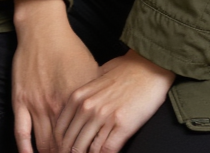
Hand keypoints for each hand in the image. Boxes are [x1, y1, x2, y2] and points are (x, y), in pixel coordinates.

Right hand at [12, 0, 100, 152]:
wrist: (44, 29)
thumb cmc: (70, 47)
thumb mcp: (90, 70)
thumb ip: (95, 95)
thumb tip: (106, 115)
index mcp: (75, 100)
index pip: (80, 136)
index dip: (85, 150)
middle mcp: (55, 105)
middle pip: (61, 145)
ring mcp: (36, 104)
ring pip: (42, 143)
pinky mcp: (20, 101)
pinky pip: (21, 132)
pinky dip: (25, 149)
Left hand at [53, 48, 175, 152]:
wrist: (150, 66)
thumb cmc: (126, 70)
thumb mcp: (96, 77)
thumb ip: (85, 94)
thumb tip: (76, 110)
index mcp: (80, 96)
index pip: (61, 129)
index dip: (60, 144)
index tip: (60, 150)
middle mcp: (89, 107)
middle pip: (72, 142)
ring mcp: (105, 117)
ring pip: (88, 149)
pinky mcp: (123, 124)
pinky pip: (107, 149)